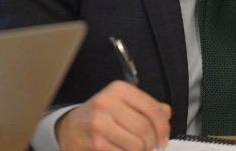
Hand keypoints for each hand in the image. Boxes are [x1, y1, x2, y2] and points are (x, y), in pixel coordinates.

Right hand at [56, 81, 170, 150]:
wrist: (69, 128)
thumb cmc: (99, 115)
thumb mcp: (122, 102)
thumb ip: (145, 106)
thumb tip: (166, 113)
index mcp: (119, 90)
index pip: (152, 108)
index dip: (163, 126)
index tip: (164, 137)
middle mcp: (108, 103)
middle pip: (145, 128)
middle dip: (153, 142)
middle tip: (152, 146)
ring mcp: (100, 124)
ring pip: (136, 145)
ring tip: (139, 150)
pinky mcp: (95, 144)